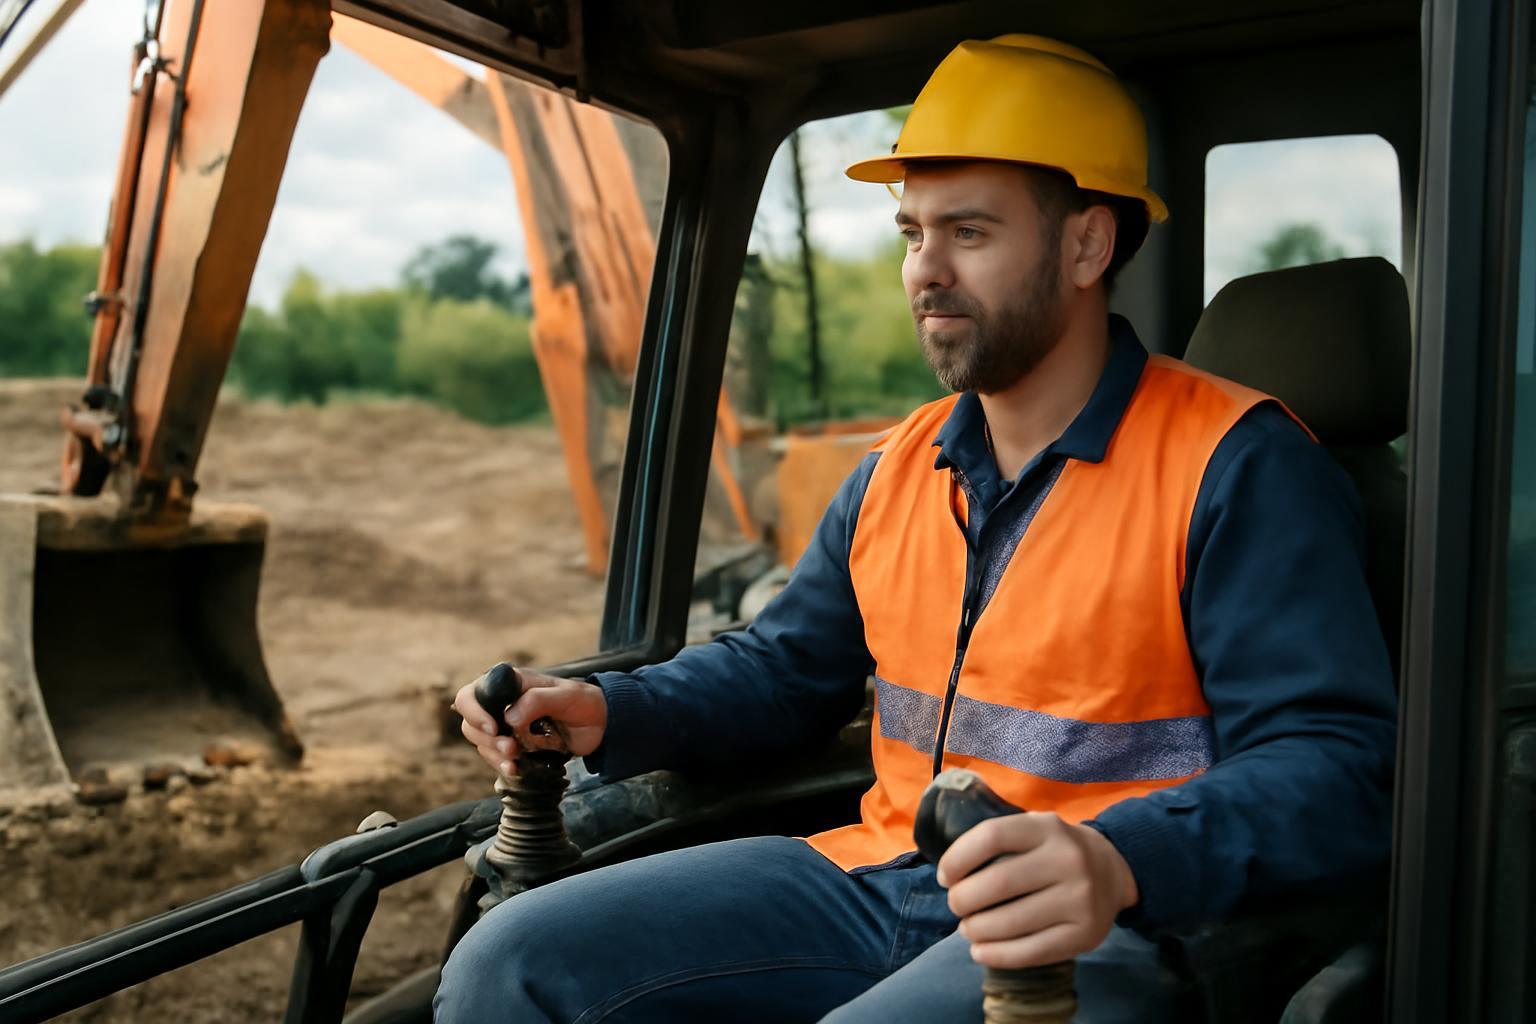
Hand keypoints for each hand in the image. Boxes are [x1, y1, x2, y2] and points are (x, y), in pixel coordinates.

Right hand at [453, 667, 607, 775]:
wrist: (601, 726)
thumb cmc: (584, 702)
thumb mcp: (565, 696)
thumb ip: (537, 701)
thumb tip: (509, 718)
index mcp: (511, 685)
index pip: (473, 694)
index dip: (474, 711)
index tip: (492, 728)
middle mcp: (504, 705)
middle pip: (472, 722)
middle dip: (486, 739)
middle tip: (511, 748)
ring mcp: (508, 727)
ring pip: (482, 743)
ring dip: (494, 754)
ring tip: (515, 759)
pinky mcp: (517, 746)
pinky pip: (497, 758)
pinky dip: (503, 765)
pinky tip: (515, 770)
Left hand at [937, 812, 1137, 968]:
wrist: (1113, 871)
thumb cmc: (1054, 851)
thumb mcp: (1033, 830)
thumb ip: (998, 843)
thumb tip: (948, 876)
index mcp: (1046, 827)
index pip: (991, 836)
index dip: (957, 858)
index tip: (945, 876)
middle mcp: (1067, 859)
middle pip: (998, 883)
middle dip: (963, 900)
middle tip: (956, 906)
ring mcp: (1080, 899)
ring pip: (1011, 922)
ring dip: (976, 930)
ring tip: (968, 929)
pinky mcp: (1085, 934)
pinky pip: (1032, 951)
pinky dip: (997, 955)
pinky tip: (981, 951)